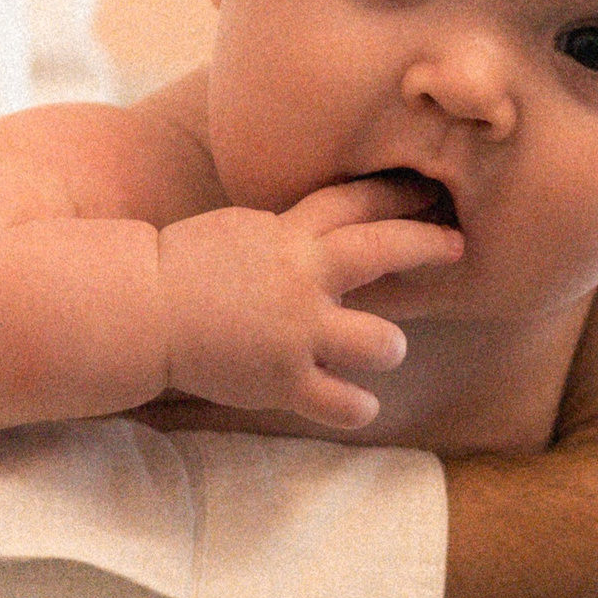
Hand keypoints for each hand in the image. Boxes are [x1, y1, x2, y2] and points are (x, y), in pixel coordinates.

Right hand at [157, 173, 460, 427]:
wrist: (139, 308)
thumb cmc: (183, 267)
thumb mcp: (242, 230)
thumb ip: (291, 232)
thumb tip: (330, 225)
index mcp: (289, 234)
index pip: (358, 201)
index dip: (401, 194)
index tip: (433, 190)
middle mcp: (303, 277)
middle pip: (385, 248)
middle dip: (428, 244)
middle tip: (458, 247)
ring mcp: (297, 331)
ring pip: (381, 340)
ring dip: (389, 345)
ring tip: (385, 348)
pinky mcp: (284, 380)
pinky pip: (342, 402)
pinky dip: (356, 406)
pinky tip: (361, 404)